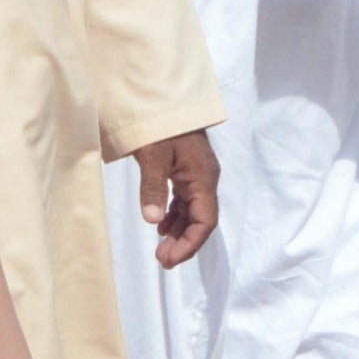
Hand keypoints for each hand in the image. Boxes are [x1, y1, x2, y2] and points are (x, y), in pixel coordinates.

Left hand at [132, 129, 218, 267]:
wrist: (162, 98)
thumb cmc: (160, 125)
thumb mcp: (153, 155)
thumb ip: (153, 187)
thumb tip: (153, 221)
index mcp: (203, 179)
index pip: (205, 221)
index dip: (189, 244)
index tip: (170, 259)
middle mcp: (204, 179)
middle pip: (199, 219)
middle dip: (183, 242)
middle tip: (161, 260)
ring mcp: (195, 174)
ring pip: (191, 210)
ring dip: (178, 230)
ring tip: (160, 248)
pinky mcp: (184, 169)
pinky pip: (183, 199)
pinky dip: (173, 214)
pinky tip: (160, 224)